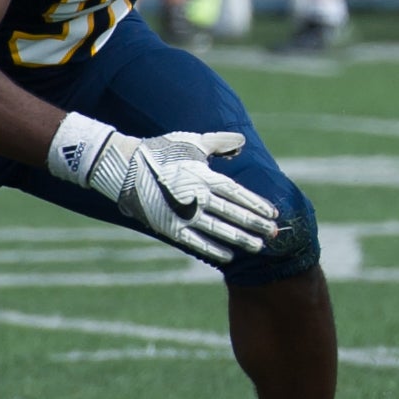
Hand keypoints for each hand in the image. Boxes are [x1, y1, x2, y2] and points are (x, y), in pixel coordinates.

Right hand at [91, 130, 280, 265]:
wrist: (124, 166)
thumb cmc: (160, 151)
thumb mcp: (193, 141)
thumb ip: (220, 143)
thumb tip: (242, 143)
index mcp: (205, 176)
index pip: (239, 194)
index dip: (257, 205)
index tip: (274, 214)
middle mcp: (199, 196)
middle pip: (234, 214)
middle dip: (256, 225)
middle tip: (275, 235)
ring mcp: (184, 213)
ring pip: (220, 230)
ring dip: (241, 239)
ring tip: (259, 247)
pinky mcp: (170, 227)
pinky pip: (196, 242)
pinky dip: (213, 249)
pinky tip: (229, 256)